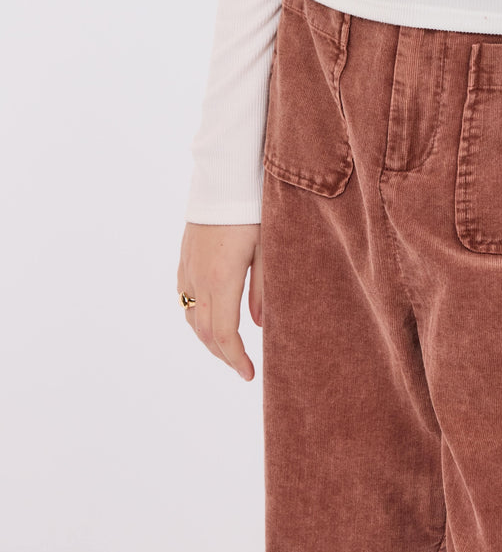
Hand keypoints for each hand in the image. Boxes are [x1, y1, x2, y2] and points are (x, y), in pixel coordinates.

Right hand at [177, 222, 262, 380]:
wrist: (225, 176)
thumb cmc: (253, 209)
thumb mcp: (268, 248)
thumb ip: (264, 289)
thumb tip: (259, 325)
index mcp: (222, 279)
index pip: (223, 334)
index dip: (235, 359)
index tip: (249, 375)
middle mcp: (199, 278)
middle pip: (205, 332)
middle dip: (223, 354)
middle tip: (242, 366)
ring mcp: (188, 268)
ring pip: (191, 317)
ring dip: (207, 338)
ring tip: (228, 347)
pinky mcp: (184, 257)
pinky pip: (185, 297)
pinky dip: (195, 316)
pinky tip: (209, 316)